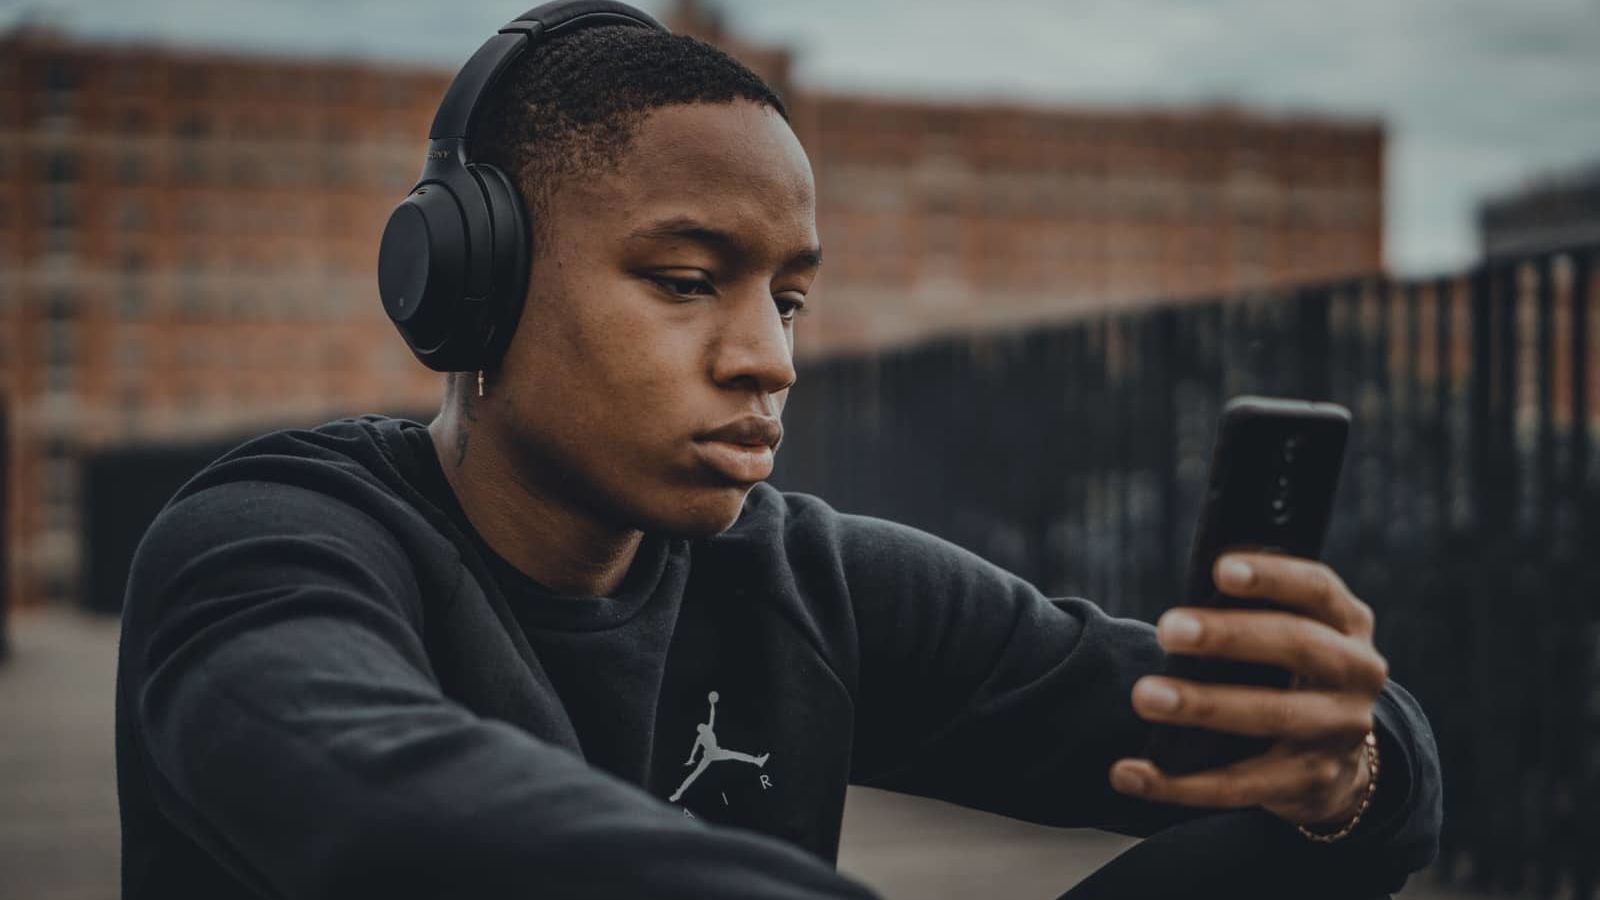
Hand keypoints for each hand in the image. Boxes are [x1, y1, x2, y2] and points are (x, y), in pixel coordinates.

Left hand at [1109, 552, 1386, 826]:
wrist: (1337, 759)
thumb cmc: (1288, 672)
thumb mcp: (1291, 632)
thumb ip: (1254, 611)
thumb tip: (1189, 598)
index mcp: (1346, 623)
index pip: (1316, 588)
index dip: (1272, 576)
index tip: (1220, 570)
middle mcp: (1355, 673)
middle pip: (1297, 644)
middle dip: (1230, 636)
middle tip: (1168, 629)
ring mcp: (1339, 731)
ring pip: (1272, 716)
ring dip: (1204, 706)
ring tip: (1145, 696)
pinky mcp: (1311, 781)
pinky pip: (1240, 785)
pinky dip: (1179, 783)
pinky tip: (1130, 773)